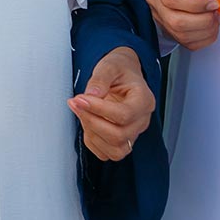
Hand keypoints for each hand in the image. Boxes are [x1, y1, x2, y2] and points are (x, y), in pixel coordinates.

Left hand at [67, 46, 154, 160]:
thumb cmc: (119, 71)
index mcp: (144, 100)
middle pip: (119, 136)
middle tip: (75, 103)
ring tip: (81, 113)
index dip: (99, 109)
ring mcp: (133, 133)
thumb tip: (91, 95)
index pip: (124, 114)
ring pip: (116, 150)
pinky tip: (87, 123)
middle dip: (92, 121)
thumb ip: (100, 79)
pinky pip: (107, 153)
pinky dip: (93, 142)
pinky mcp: (123, 141)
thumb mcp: (110, 65)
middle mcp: (142, 120)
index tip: (80, 99)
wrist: (123, 75)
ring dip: (92, 134)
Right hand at [148, 0, 219, 49]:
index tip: (213, 2)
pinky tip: (210, 26)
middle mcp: (155, 2)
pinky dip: (205, 38)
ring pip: (182, 35)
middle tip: (217, 10)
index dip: (195, 4)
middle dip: (204, 20)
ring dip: (206, 30)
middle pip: (176, 21)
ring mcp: (160, 19)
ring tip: (215, 17)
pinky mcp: (169, 31)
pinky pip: (188, 44)